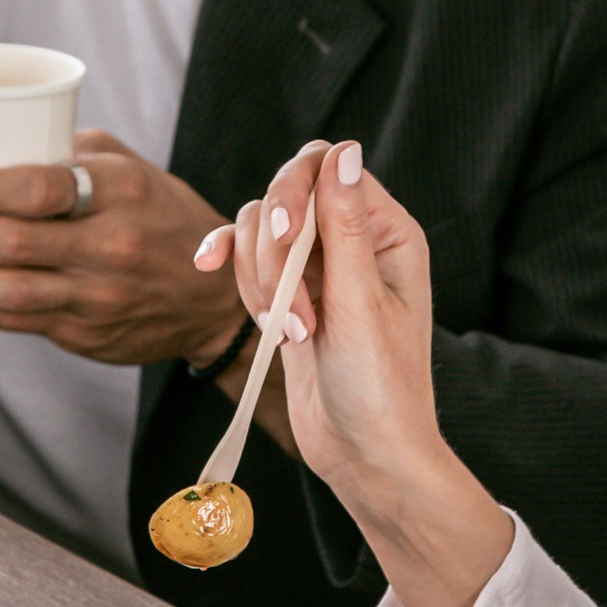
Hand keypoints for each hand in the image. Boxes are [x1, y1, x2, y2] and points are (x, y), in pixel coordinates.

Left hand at [0, 130, 242, 368]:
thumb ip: (70, 151)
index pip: (39, 188)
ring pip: (6, 290)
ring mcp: (97, 295)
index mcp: (119, 191)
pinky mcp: (84, 333)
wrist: (214, 297)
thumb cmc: (164, 218)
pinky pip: (13, 321)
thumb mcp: (132, 168)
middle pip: (11, 242)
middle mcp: (109, 245)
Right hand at [192, 141, 513, 606]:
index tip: (279, 234)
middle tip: (291, 304)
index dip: (294, 191)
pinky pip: (248, 264)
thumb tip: (344, 150)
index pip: (327, 167)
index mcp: (388, 232)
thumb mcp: (362, 303)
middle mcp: (354, 241)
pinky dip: (237, 278)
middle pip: (285, 192)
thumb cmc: (382, 388)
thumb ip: (345, 225)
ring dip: (261, 280)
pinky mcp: (290, 297)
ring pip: (258, 231)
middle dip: (271, 246)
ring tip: (294, 334)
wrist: (366, 456)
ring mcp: (318, 270)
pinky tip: (218, 281)